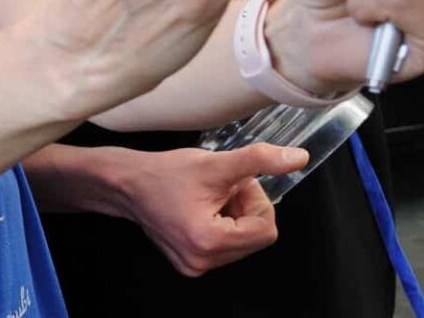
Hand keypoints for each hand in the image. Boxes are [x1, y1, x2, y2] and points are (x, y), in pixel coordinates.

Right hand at [113, 145, 305, 275]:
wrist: (126, 184)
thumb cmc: (162, 174)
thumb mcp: (215, 164)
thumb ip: (260, 161)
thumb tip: (297, 159)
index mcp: (209, 241)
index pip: (266, 230)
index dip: (255, 201)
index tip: (234, 184)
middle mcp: (202, 261)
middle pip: (256, 237)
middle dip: (245, 209)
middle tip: (220, 189)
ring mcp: (196, 265)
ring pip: (243, 242)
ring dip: (235, 216)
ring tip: (208, 199)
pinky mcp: (191, 263)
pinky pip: (227, 247)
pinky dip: (222, 225)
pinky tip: (202, 210)